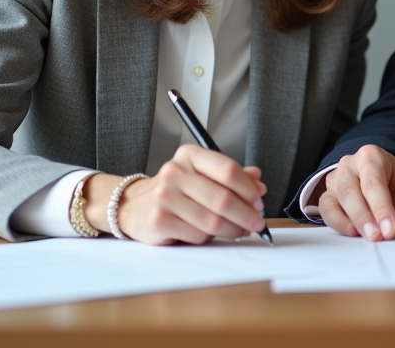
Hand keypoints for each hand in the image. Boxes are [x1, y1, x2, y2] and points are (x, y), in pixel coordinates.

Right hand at [84, 144, 267, 244]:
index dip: (249, 189)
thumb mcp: (202, 176)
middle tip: (257, 223)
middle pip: (223, 198)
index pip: (228, 170)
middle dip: (246, 215)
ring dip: (232, 230)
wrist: (135, 205)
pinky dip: (209, 238)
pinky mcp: (158, 220)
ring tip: (239, 231)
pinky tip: (209, 234)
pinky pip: (197, 235)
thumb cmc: (176, 191)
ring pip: (212, 220)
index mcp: (190, 155)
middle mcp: (175, 172)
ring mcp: (164, 196)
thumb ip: (231, 177)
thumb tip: (259, 181)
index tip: (259, 202)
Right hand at [318, 145, 394, 240]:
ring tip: (364, 237)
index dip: (381, 207)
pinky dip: (336, 223)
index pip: (374, 183)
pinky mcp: (327, 196)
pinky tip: (351, 233)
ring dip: (348, 222)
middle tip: (376, 236)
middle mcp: (349, 166)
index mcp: (370, 157)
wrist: (376, 175)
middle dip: (364, 217)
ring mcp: (335, 180)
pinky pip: (326, 210)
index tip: (390, 229)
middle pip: (351, 191)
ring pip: (334, 201)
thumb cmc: (392, 179)